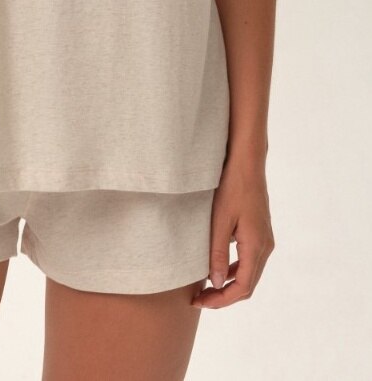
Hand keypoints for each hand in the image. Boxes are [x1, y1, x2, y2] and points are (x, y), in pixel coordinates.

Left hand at [191, 158, 274, 308]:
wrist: (247, 163)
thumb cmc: (232, 187)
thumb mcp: (220, 221)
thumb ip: (217, 253)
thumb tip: (215, 283)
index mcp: (256, 246)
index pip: (242, 287)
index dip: (221, 299)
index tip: (200, 301)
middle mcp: (265, 247)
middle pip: (247, 284)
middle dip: (224, 296)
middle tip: (200, 298)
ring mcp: (265, 240)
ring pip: (249, 274)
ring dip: (229, 284)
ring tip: (206, 287)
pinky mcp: (260, 233)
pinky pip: (249, 260)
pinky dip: (234, 270)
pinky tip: (217, 268)